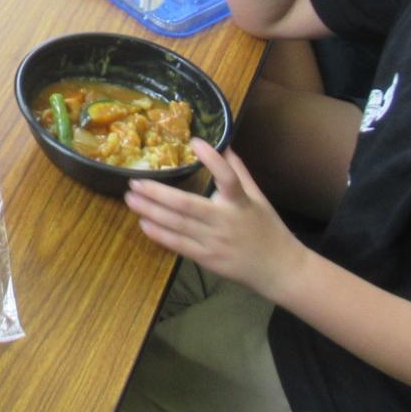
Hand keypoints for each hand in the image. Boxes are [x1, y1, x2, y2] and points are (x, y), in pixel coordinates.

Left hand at [124, 140, 309, 300]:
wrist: (279, 269)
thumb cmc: (267, 229)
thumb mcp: (258, 197)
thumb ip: (239, 172)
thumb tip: (225, 145)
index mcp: (241, 203)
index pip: (229, 178)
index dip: (212, 161)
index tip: (194, 142)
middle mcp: (226, 221)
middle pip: (188, 206)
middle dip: (158, 193)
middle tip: (135, 180)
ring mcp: (215, 242)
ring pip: (178, 225)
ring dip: (151, 211)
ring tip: (131, 198)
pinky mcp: (207, 259)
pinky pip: (179, 245)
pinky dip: (160, 234)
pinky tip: (143, 222)